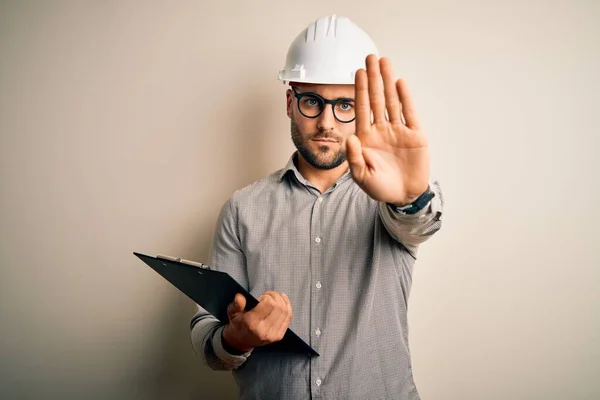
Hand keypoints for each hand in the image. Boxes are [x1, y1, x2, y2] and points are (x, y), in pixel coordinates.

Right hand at [222, 291, 292, 352]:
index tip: (261, 297)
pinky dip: (288, 307)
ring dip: (282, 300)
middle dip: (275, 296)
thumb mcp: (232, 313)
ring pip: (285, 312)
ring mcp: (272, 334)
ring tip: (275, 297)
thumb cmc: (238, 323)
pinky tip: (283, 301)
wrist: (241, 341)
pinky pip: (288, 318)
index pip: (268, 304)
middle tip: (268, 295)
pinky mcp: (279, 336)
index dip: (267, 297)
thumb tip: (239, 296)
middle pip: (278, 307)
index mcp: (252, 323)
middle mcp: (263, 330)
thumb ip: (236, 304)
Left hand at [346, 54, 429, 205]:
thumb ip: (354, 157)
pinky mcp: (415, 135)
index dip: (359, 90)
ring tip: (384, 62)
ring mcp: (398, 130)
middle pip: (376, 99)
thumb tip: (349, 137)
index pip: (361, 109)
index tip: (357, 72)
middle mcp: (381, 129)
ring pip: (392, 101)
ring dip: (388, 82)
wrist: (403, 196)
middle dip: (373, 78)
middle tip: (370, 57)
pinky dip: (405, 98)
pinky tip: (400, 83)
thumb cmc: (379, 187)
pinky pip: (409, 113)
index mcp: (366, 137)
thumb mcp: (361, 175)